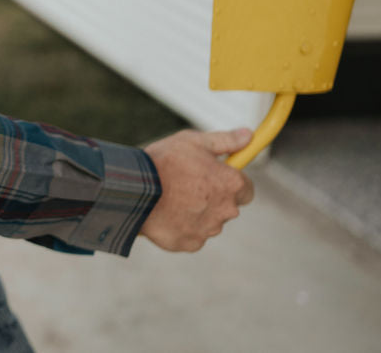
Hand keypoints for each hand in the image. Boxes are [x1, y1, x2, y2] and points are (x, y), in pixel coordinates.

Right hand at [139, 129, 254, 251]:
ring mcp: (208, 230)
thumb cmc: (164, 161)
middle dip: (212, 197)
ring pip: (208, 221)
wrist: (134, 189)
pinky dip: (181, 226)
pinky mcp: (190, 243)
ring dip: (196, 212)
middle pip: (226, 206)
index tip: (217, 177)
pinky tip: (166, 213)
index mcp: (231, 185)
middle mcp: (226, 210)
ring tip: (171, 198)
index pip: (246, 189)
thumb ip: (225, 141)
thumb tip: (247, 136)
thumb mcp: (193, 141)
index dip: (231, 182)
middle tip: (187, 184)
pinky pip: (191, 235)